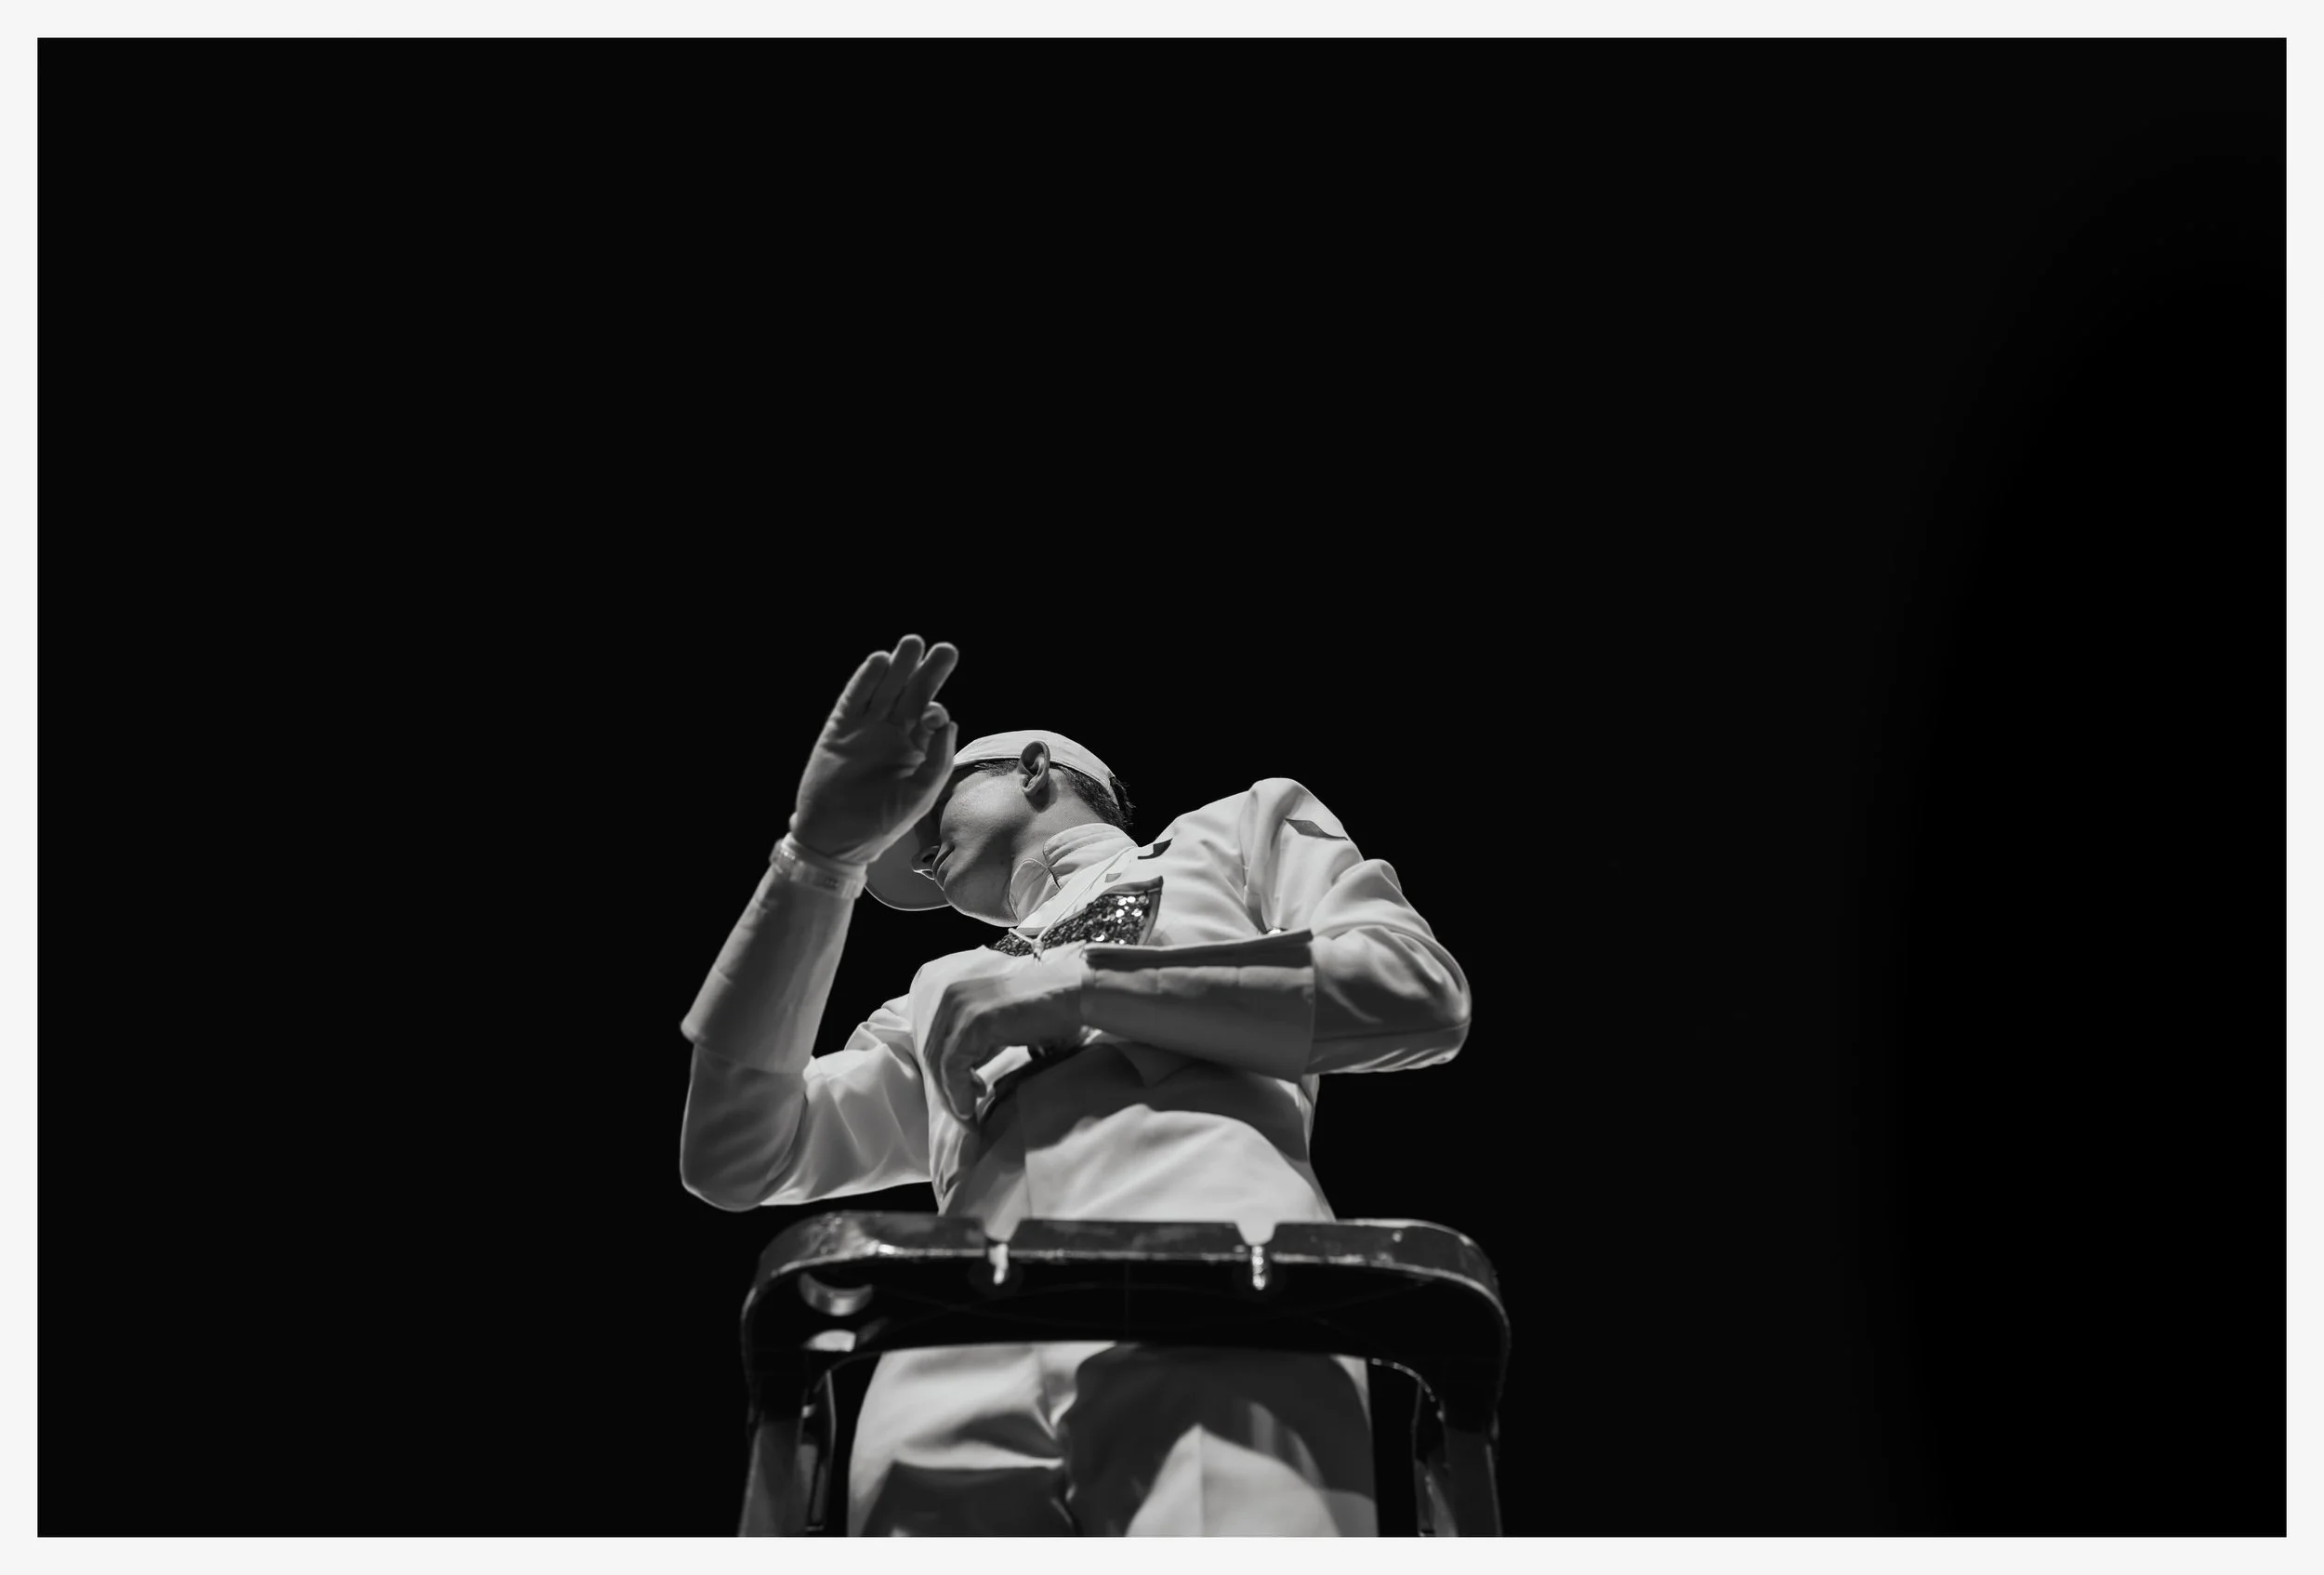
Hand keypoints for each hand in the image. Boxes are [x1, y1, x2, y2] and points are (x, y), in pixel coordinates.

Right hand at [790, 634, 958, 864]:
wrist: (836, 836)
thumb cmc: (883, 820)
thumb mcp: (920, 793)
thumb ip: (937, 759)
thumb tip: (948, 721)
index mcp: (918, 748)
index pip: (932, 717)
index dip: (935, 709)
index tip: (933, 712)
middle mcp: (895, 733)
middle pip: (914, 694)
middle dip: (928, 673)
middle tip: (944, 650)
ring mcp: (867, 728)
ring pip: (886, 689)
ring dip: (899, 667)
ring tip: (913, 644)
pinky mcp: (841, 727)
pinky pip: (855, 697)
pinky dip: (866, 679)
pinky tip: (879, 661)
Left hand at [925, 954, 1089, 1124]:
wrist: (1073, 996)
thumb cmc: (1043, 1012)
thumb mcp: (998, 1027)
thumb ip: (977, 1044)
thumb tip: (962, 1077)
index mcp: (952, 993)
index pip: (933, 1042)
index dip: (942, 1076)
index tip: (960, 1101)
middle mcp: (949, 995)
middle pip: (931, 1053)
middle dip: (945, 1090)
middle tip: (963, 1116)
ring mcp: (960, 1006)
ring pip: (939, 1062)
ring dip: (951, 1096)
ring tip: (968, 1118)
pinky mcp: (974, 1021)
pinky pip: (953, 1065)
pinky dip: (959, 1091)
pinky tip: (971, 1107)